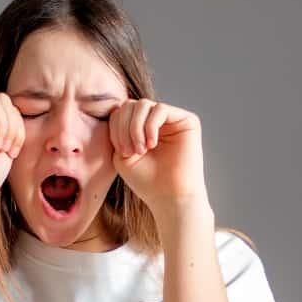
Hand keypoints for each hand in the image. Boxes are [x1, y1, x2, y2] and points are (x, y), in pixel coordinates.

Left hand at [108, 99, 207, 215]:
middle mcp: (157, 121)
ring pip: (143, 104)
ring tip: (140, 150)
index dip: (115, 128)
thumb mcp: (122, 155)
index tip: (121, 153)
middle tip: (129, 152)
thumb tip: (116, 108)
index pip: (121, 112)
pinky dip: (150, 127)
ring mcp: (172, 119)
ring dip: (135, 128)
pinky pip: (160, 109)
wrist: (169, 197)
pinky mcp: (186, 120)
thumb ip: (117, 131)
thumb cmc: (146, 181)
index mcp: (141, 128)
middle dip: (124, 127)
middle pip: (130, 105)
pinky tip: (152, 145)